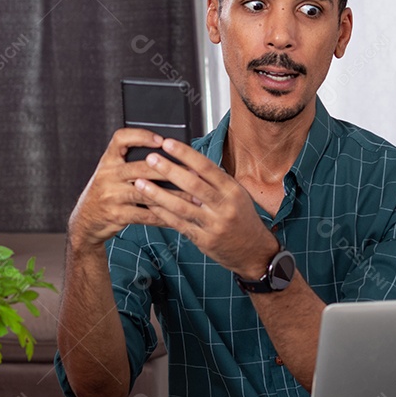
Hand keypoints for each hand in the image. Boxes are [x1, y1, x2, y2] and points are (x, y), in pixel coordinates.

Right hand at [68, 128, 183, 246]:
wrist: (86, 220)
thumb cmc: (107, 192)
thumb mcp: (111, 172)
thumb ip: (130, 162)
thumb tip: (168, 154)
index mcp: (108, 161)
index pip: (120, 139)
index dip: (140, 135)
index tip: (160, 139)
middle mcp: (108, 175)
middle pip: (140, 167)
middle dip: (169, 170)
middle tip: (192, 172)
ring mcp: (112, 196)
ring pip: (147, 193)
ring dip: (173, 196)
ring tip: (193, 197)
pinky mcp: (117, 215)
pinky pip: (145, 216)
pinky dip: (164, 217)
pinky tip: (179, 216)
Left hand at [135, 138, 279, 277]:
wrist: (256, 253)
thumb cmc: (244, 219)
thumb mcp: (237, 195)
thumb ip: (215, 181)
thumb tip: (190, 165)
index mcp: (232, 190)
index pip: (207, 167)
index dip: (186, 154)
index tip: (168, 143)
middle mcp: (224, 207)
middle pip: (193, 184)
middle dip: (169, 170)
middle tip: (150, 159)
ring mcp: (213, 225)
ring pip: (182, 206)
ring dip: (158, 194)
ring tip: (140, 183)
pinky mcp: (204, 241)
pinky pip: (180, 225)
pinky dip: (163, 214)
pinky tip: (150, 205)